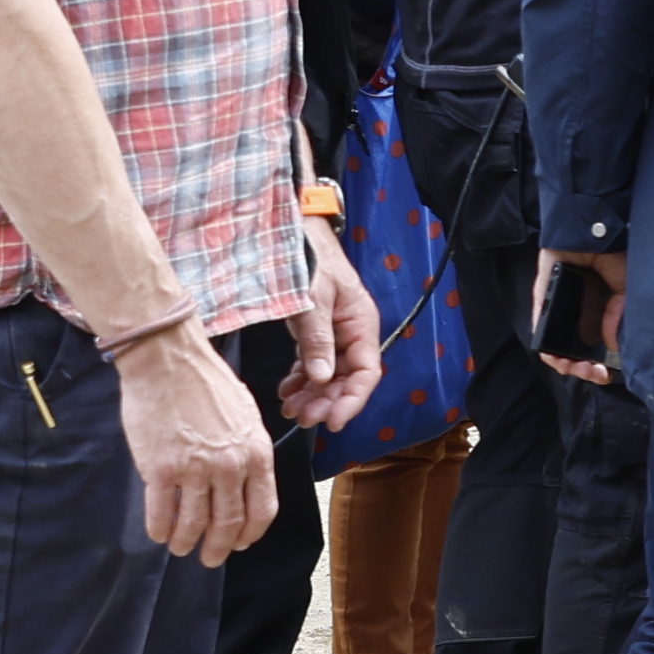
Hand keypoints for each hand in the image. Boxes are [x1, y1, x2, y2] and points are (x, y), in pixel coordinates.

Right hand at [110, 323, 277, 563]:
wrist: (167, 359)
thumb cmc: (206, 382)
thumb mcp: (246, 416)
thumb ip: (248, 452)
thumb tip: (244, 484)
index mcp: (256, 453)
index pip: (262, 510)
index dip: (250, 534)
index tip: (240, 544)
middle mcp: (230, 466)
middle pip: (228, 524)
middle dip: (218, 549)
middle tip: (209, 559)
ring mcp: (195, 469)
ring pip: (194, 524)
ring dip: (186, 542)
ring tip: (179, 547)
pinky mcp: (160, 469)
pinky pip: (161, 513)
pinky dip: (159, 529)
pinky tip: (158, 533)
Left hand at [279, 221, 379, 428]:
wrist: (293, 232)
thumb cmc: (309, 258)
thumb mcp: (313, 298)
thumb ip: (317, 338)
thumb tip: (321, 378)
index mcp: (361, 324)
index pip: (366, 373)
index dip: (351, 400)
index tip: (331, 421)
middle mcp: (351, 333)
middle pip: (346, 380)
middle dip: (326, 402)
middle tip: (302, 418)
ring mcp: (333, 334)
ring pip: (328, 376)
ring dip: (312, 396)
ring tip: (290, 409)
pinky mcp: (314, 332)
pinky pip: (312, 364)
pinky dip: (301, 380)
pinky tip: (287, 391)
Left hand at [538, 247, 624, 383]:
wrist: (591, 232)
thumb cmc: (610, 256)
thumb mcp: (624, 289)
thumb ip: (619, 315)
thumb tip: (614, 346)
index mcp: (597, 314)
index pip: (595, 349)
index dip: (600, 366)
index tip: (607, 374)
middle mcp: (576, 315)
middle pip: (573, 352)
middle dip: (582, 370)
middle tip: (593, 373)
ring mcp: (558, 309)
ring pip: (553, 345)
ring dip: (563, 363)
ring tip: (574, 367)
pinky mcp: (542, 300)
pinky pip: (539, 326)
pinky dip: (544, 344)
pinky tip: (554, 354)